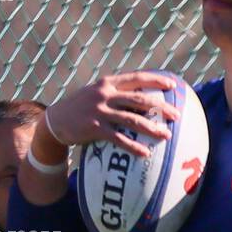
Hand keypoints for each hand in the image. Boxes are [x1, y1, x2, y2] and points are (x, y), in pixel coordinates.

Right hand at [44, 71, 180, 158]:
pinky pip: (118, 138)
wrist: (55, 121)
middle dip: (161, 107)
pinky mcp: (94, 128)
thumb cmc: (80, 107)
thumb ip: (115, 92)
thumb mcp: (96, 93)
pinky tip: (144, 153)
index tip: (172, 86)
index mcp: (107, 83)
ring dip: (151, 128)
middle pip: (139, 100)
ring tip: (165, 136)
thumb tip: (140, 98)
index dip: (156, 81)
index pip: (136, 78)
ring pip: (132, 119)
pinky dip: (133, 146)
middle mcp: (105, 94)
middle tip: (176, 116)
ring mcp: (99, 111)